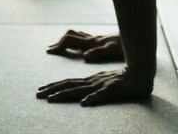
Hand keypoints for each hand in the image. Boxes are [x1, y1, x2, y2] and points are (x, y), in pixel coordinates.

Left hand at [36, 67, 152, 105]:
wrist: (140, 75)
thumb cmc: (123, 81)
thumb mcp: (104, 84)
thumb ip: (94, 90)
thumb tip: (82, 100)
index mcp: (90, 80)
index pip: (69, 83)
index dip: (54, 86)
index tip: (41, 90)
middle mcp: (92, 82)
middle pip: (69, 85)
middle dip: (52, 90)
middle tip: (37, 94)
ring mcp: (101, 85)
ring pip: (80, 90)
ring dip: (64, 95)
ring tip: (51, 100)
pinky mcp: (112, 90)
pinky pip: (101, 95)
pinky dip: (92, 98)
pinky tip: (84, 103)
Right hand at [46, 28, 124, 62]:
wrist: (135, 34)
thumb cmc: (125, 45)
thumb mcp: (112, 50)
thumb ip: (99, 52)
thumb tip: (85, 56)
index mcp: (92, 42)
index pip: (70, 40)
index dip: (59, 45)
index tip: (50, 51)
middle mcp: (92, 39)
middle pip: (70, 36)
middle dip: (59, 42)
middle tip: (50, 50)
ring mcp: (96, 38)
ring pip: (76, 36)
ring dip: (66, 40)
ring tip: (58, 47)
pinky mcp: (101, 40)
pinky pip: (83, 38)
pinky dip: (75, 41)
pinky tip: (77, 46)